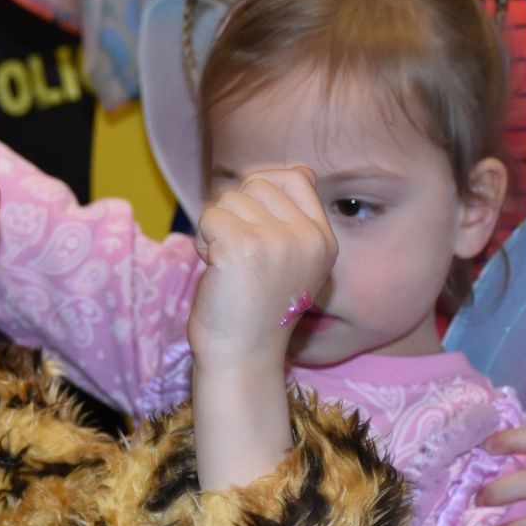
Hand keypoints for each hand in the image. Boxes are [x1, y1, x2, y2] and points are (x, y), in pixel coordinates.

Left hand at [188, 167, 334, 490]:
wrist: (241, 356)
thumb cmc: (254, 308)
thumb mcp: (291, 259)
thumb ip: (293, 216)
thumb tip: (299, 169)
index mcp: (323, 239)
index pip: (295, 176)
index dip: (261, 191)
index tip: (252, 226)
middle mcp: (307, 237)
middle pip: (257, 183)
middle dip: (235, 212)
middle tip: (236, 254)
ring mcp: (277, 241)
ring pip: (229, 199)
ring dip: (216, 228)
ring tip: (227, 266)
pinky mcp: (243, 247)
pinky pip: (209, 216)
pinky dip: (202, 241)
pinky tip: (214, 269)